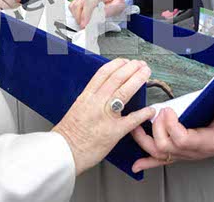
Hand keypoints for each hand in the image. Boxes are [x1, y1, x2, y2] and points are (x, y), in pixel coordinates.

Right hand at [53, 59, 154, 174]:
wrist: (64, 152)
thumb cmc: (68, 134)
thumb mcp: (77, 108)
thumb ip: (89, 100)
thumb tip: (101, 92)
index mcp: (86, 97)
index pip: (103, 73)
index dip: (117, 65)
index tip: (125, 61)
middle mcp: (96, 103)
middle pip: (117, 79)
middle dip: (131, 68)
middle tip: (140, 64)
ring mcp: (105, 116)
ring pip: (124, 92)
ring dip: (137, 80)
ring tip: (146, 74)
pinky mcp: (114, 131)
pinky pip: (132, 120)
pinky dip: (143, 113)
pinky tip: (150, 109)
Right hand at [70, 0, 125, 28]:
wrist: (114, 1)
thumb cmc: (115, 4)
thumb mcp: (118, 6)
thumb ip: (109, 10)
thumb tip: (100, 15)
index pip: (88, 2)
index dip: (86, 14)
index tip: (85, 24)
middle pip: (78, 4)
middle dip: (80, 18)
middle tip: (85, 27)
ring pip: (73, 6)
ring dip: (77, 17)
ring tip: (84, 24)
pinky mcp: (79, 1)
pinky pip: (72, 8)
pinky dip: (75, 16)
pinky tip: (82, 20)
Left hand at [131, 87, 213, 171]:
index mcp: (206, 141)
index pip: (182, 140)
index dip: (171, 126)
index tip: (168, 110)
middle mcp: (192, 151)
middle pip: (165, 147)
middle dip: (157, 127)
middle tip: (159, 111)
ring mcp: (184, 154)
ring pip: (159, 154)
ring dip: (144, 140)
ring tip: (135, 126)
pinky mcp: (180, 153)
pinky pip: (161, 161)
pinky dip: (147, 162)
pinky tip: (136, 163)